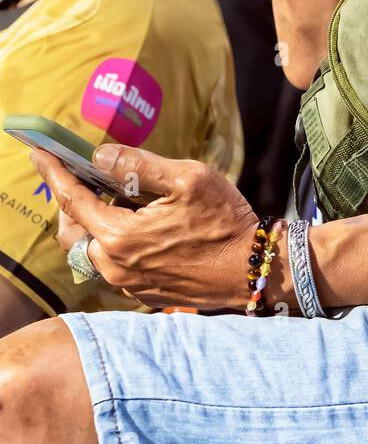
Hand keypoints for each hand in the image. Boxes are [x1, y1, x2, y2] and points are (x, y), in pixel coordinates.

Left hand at [32, 144, 283, 310]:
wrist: (253, 270)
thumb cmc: (225, 222)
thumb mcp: (188, 179)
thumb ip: (140, 166)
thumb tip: (101, 156)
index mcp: (121, 237)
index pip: (73, 200)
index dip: (54, 172)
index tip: (38, 151)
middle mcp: (116, 266)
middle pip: (72, 230)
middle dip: (72, 200)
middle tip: (88, 176)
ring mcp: (128, 283)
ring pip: (91, 248)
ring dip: (94, 222)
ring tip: (118, 198)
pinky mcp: (143, 292)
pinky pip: (112, 263)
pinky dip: (113, 240)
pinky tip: (138, 224)